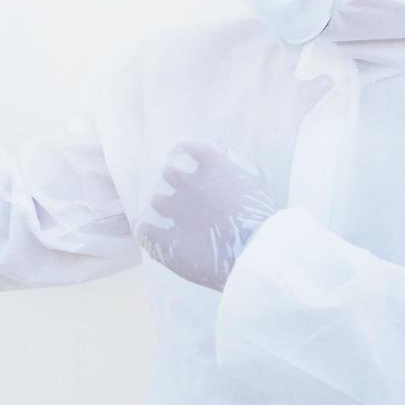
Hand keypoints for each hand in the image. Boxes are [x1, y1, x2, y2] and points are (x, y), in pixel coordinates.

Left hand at [135, 140, 274, 290]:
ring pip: (156, 202)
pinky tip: (160, 240)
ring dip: (165, 211)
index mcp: (211, 164)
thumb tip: (215, 147)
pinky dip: (150, 234)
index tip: (180, 163)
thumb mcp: (253, 179)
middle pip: (169, 174)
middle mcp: (187, 181)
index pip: (184, 149)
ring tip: (181, 227)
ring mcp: (172, 208)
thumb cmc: (260, 218)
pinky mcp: (163, 236)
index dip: (180, 156)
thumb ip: (231, 160)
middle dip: (176, 186)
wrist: (256, 257)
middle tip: (186, 202)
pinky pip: (144, 229)